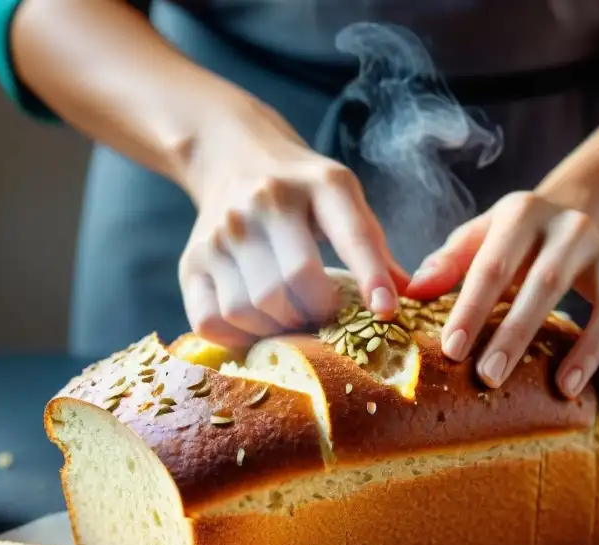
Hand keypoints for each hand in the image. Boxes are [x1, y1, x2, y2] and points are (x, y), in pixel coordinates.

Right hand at [178, 99, 408, 348]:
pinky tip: (257, 324)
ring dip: (279, 327)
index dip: (371, 277)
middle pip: (296, 283)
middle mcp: (264, 202)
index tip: (386, 311)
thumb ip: (372, 245)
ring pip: (253, 308)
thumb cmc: (300, 189)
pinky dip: (238, 337)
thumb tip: (407, 297)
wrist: (231, 155)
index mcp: (319, 184)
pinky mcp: (191, 261)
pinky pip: (211, 321)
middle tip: (325, 314)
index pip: (351, 234)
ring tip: (292, 315)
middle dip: (318, 313)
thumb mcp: (342, 198)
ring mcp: (221, 232)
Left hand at [406, 191, 598, 397]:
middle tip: (490, 377)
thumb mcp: (479, 237)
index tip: (451, 351)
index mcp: (523, 215)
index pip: (492, 265)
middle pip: (547, 283)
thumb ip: (448, 263)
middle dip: (517, 333)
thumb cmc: (513, 241)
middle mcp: (572, 229)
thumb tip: (411, 294)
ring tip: (563, 389)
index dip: (471, 309)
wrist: (579, 211)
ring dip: (588, 348)